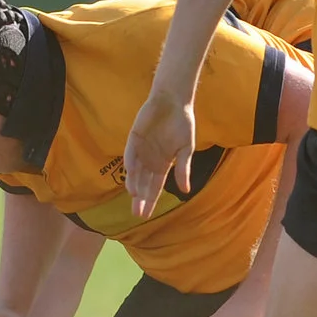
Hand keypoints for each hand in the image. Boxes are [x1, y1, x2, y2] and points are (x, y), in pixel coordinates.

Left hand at [122, 88, 195, 221]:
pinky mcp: (134, 138)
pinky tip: (130, 174)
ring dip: (134, 184)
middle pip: (143, 183)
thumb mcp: (186, 148)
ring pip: (135, 172)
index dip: (151, 200)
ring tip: (134, 198)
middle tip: (137, 214)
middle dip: (141, 199)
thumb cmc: (182, 123)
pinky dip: (130, 163)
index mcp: (163, 164)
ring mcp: (141, 149)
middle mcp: (150, 160)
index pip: (155, 187)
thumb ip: (183, 169)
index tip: (146, 215)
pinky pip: (130, 153)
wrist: (174, 101)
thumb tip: (186, 191)